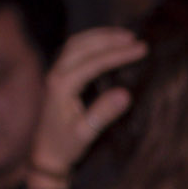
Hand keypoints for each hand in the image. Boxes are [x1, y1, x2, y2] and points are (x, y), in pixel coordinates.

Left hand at [29, 28, 144, 180]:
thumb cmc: (66, 145)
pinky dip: (92, 41)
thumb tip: (127, 94)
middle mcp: (56, 74)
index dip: (119, 54)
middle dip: (110, 39)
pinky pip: (74, 50)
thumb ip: (103, 113)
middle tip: (136, 38)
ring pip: (76, 44)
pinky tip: (106, 43)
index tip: (141, 49)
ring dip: (100, 36)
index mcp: (62, 85)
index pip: (94, 62)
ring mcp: (55, 73)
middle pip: (83, 45)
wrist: (45, 153)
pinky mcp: (58, 75)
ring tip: (125, 35)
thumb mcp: (86, 134)